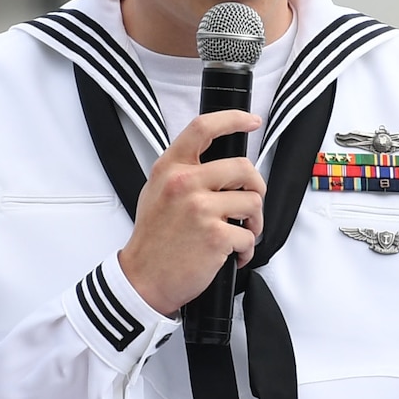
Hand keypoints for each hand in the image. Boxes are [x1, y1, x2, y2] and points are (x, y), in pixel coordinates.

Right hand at [118, 111, 265, 317]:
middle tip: (251, 203)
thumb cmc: (153, 239)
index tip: (250, 121)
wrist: (143, 278)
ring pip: (252, 202)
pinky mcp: (215, 236)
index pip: (203, 128)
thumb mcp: (156, 192)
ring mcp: (200, 209)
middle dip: (256, 187)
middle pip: (242, 167)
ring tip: (241, 233)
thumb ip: (182, 172)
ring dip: (254, 222)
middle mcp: (184, 183)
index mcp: (170, 168)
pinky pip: (248, 236)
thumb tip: (218, 164)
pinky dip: (246, 250)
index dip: (232, 119)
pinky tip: (232, 255)